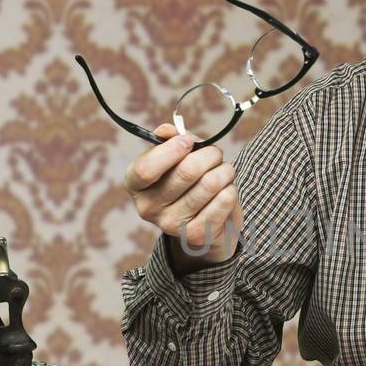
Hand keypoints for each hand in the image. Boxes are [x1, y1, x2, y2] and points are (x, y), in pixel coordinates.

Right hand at [123, 123, 243, 271]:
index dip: (171, 150)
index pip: (145, 169)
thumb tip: (167, 131)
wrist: (206, 222)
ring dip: (224, 170)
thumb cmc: (188, 181)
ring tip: (225, 171)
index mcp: (135, 184)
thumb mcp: (176, 157)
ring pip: (209, 184)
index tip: (188, 141)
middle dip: (209, 154)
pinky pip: (223, 200)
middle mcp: (148, 208)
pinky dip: (230, 189)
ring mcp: (171, 224)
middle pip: (186, 172)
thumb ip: (172, 139)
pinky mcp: (196, 235)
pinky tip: (226, 191)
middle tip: (216, 153)